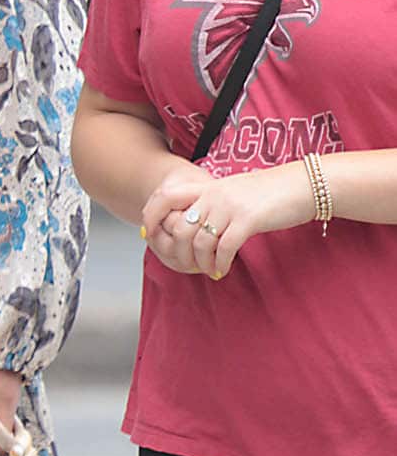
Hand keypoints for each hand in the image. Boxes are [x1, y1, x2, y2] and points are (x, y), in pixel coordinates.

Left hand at [142, 162, 314, 279]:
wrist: (303, 185)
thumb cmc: (269, 193)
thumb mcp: (233, 191)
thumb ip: (211, 203)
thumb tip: (192, 222)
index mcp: (208, 187)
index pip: (165, 197)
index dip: (152, 218)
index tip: (152, 237)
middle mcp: (214, 195)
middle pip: (179, 229)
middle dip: (179, 254)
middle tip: (189, 266)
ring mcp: (230, 207)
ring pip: (199, 243)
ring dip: (201, 263)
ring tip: (209, 270)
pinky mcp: (248, 220)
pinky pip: (223, 249)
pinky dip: (219, 264)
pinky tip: (223, 270)